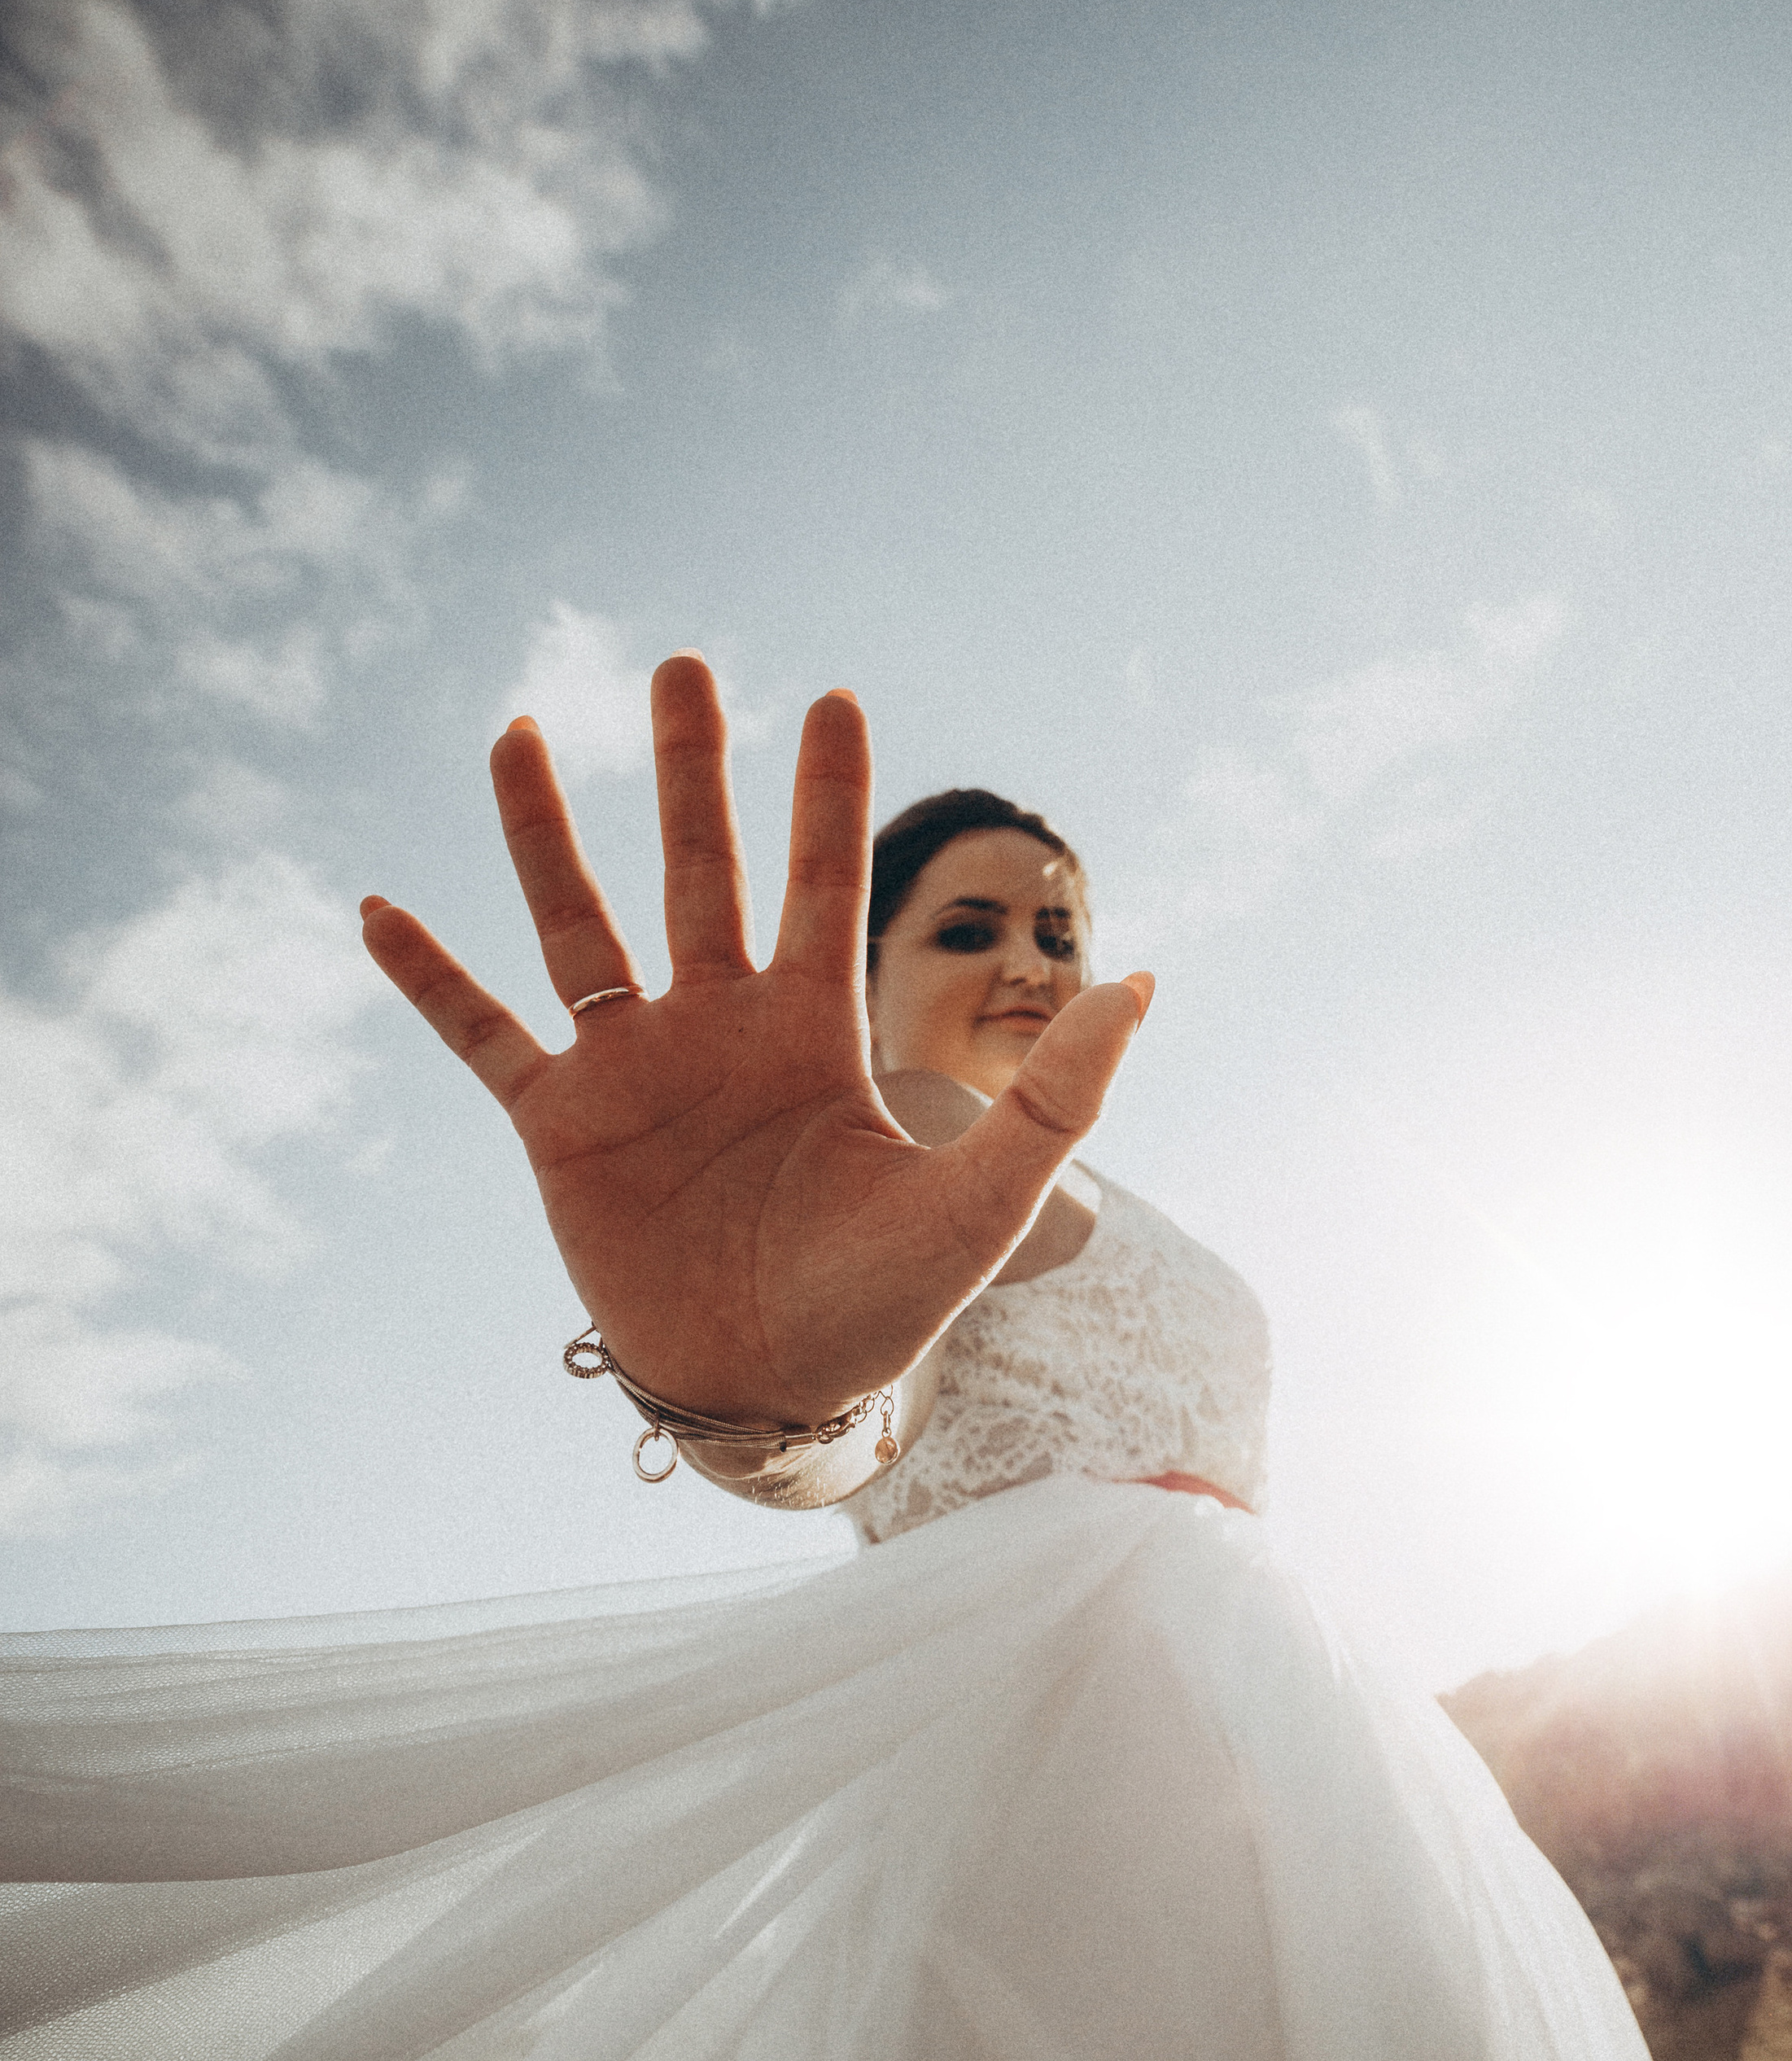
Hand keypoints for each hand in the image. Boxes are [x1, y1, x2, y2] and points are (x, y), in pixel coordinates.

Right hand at [361, 656, 1151, 1425]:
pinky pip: (481, 1035)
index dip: (825, 793)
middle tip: (678, 665)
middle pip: (697, 870)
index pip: (819, 881)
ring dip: (542, 830)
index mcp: (812, 1030)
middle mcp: (717, 1028)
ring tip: (512, 728)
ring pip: (578, 923)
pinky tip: (378, 906)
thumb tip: (1143, 982)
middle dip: (687, 769)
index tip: (835, 696)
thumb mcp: (986, 1203)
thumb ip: (1059, 1096)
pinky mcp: (559, 1126)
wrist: (774, 1395)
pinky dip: (430, 976)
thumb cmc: (884, 1306)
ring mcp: (633, 1070)